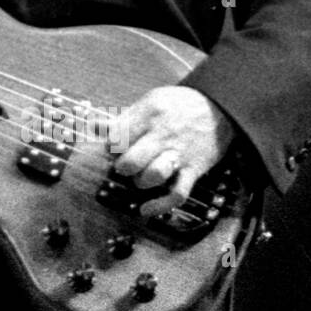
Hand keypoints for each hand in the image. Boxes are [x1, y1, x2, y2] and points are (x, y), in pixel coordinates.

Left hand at [112, 86, 235, 217]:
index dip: (110, 146)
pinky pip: (177, 194)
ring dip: (140, 181)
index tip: (113, 147)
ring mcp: (179, 154)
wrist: (219, 109)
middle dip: (122, 166)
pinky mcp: (194, 170)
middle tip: (126, 163)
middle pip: (131, 159)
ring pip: (152, 176)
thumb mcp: (150, 101)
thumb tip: (92, 126)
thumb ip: (122, 118)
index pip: (117, 137)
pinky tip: (146, 209)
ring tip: (139, 176)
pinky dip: (160, 205)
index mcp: (149, 114)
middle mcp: (163, 135)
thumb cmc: (177, 106)